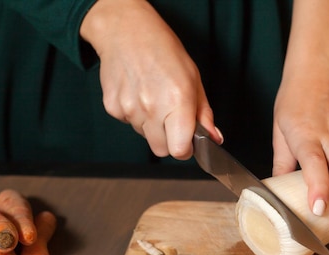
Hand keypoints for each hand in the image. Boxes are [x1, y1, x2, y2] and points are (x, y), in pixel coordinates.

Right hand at [80, 0, 221, 158]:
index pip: (180, 151)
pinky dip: (134, 115)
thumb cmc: (163, 51)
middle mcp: (152, 108)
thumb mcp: (193, 79)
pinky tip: (138, 93)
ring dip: (151, 125)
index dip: (185, 149)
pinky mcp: (112, 108)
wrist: (126, 31)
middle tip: (171, 118)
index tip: (187, 141)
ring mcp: (129, 109)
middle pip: (161, 150)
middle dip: (169, 140)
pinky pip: (128, 124)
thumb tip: (215, 139)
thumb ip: (204, 114)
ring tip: (153, 97)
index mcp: (177, 102)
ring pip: (145, 136)